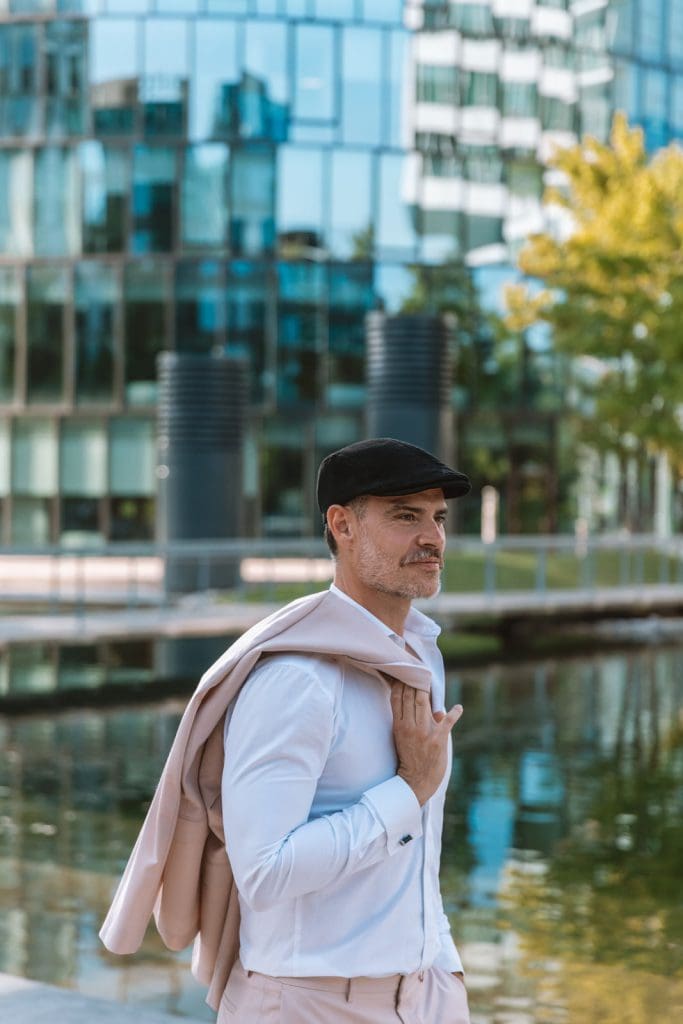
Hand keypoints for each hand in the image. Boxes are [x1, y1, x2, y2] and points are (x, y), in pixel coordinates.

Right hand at [390, 683, 462, 805]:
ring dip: (428, 689)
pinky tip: (459, 708)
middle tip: (419, 669)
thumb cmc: (410, 758)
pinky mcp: (438, 739)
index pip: (397, 697)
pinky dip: (455, 713)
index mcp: (399, 725)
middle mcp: (410, 726)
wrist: (416, 782)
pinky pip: (448, 722)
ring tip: (430, 680)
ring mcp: (424, 732)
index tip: (406, 672)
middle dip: (414, 680)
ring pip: (424, 702)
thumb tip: (426, 705)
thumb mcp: (402, 737)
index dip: (401, 682)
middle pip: (410, 696)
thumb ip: (411, 720)